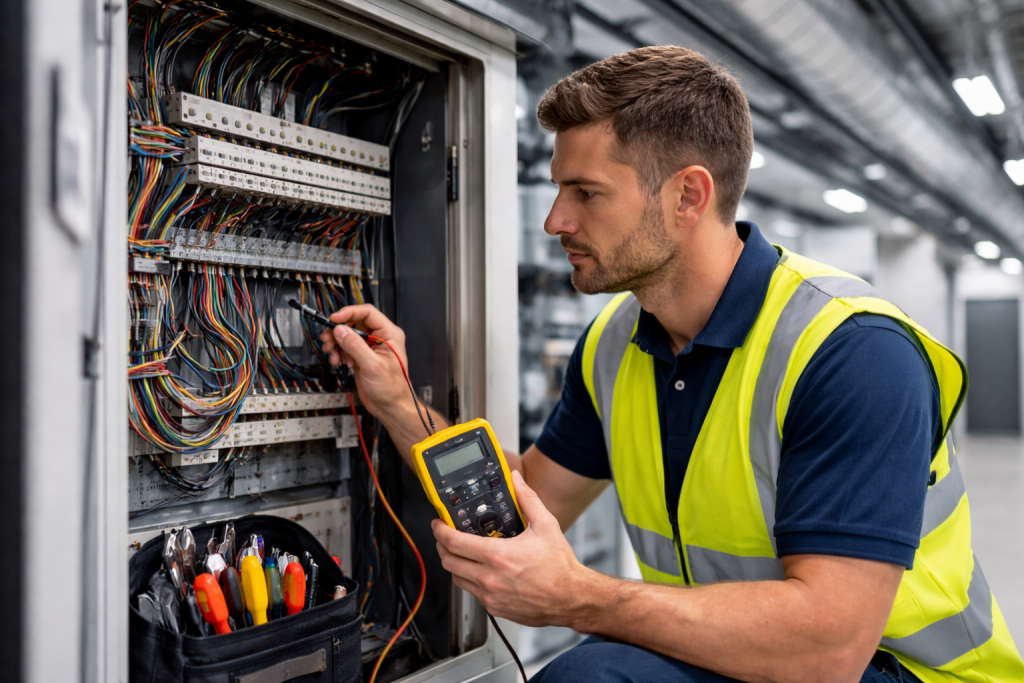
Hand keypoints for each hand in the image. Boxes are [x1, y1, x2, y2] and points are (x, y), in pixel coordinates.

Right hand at [318, 304, 408, 417]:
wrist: (390, 407)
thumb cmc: (391, 388)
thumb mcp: (373, 366)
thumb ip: (355, 346)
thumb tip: (340, 330)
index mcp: (389, 334)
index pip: (367, 313)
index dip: (349, 313)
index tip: (334, 319)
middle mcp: (379, 337)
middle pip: (354, 322)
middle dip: (339, 330)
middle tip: (327, 338)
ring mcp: (369, 347)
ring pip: (348, 335)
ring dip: (336, 342)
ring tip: (331, 352)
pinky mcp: (361, 356)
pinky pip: (346, 347)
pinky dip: (338, 352)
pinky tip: (338, 360)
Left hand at [432, 471, 591, 626]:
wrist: (571, 598)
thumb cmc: (560, 566)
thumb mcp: (545, 525)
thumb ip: (527, 499)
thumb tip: (516, 480)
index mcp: (498, 555)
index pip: (454, 542)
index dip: (440, 531)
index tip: (438, 524)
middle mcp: (490, 578)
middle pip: (448, 561)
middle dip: (441, 546)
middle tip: (445, 536)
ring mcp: (490, 596)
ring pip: (456, 578)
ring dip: (454, 563)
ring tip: (461, 552)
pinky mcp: (494, 609)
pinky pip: (471, 592)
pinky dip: (469, 579)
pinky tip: (479, 570)